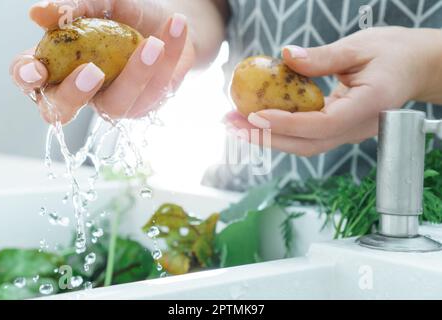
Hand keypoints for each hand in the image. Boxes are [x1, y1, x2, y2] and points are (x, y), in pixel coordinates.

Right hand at [10, 0, 194, 123]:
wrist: (170, 24)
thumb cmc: (128, 15)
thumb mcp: (103, 3)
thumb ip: (75, 7)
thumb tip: (41, 12)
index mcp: (59, 66)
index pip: (31, 78)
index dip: (27, 77)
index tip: (36, 69)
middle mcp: (83, 91)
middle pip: (62, 110)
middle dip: (73, 95)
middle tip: (91, 71)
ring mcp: (115, 103)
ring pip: (117, 105)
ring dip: (135, 74)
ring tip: (154, 43)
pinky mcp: (146, 105)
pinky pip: (156, 90)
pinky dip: (169, 55)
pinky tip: (175, 27)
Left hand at [225, 27, 441, 156]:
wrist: (416, 68)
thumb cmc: (395, 54)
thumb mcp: (361, 47)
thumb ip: (324, 57)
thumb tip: (286, 57)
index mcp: (367, 107)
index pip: (322, 125)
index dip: (287, 123)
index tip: (255, 116)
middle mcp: (357, 128)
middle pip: (307, 144)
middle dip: (266, 138)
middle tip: (231, 124)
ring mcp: (348, 132)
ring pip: (305, 145)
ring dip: (267, 138)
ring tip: (234, 124)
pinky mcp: (339, 128)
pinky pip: (307, 135)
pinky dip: (280, 130)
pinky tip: (257, 121)